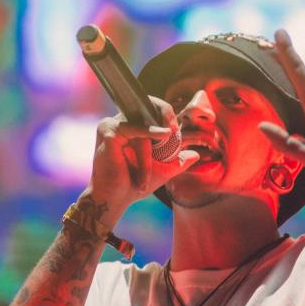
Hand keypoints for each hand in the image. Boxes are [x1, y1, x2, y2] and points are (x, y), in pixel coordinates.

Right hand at [86, 96, 199, 211]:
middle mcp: (118, 122)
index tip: (177, 129)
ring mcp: (111, 126)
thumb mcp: (162, 170)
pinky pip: (136, 133)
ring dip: (153, 148)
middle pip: (145, 105)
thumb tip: (195, 155)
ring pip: (143, 126)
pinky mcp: (109, 133)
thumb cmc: (133, 184)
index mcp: (128, 126)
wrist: (116, 200)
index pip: (148, 108)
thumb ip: (177, 160)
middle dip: (164, 112)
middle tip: (175, 130)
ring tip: (153, 171)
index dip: (164, 112)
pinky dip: (148, 141)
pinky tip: (163, 138)